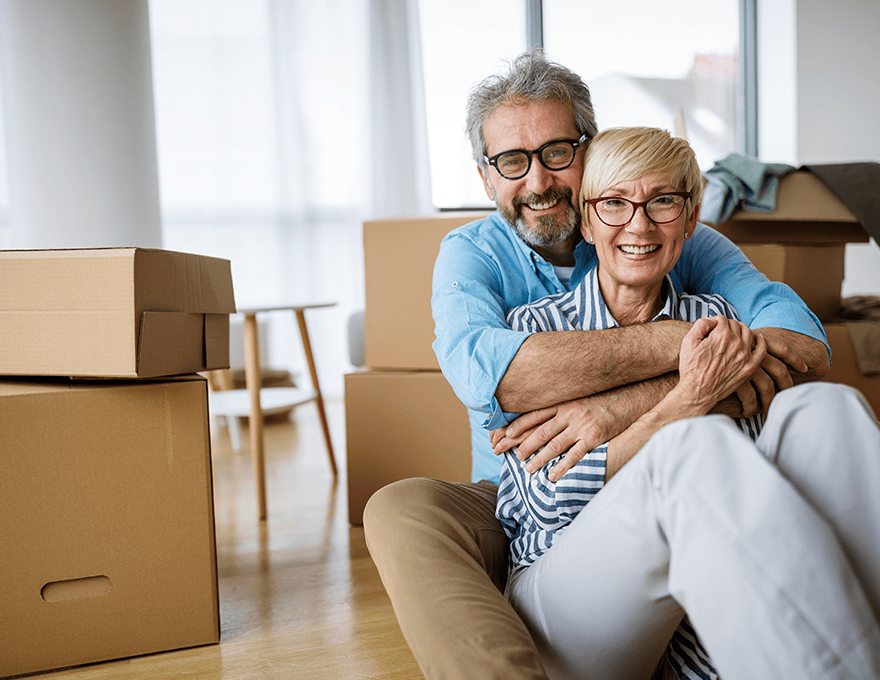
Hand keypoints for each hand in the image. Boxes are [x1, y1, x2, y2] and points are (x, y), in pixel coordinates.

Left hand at [491, 392, 628, 481]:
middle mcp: (570, 413)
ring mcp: (581, 425)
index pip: (535, 414)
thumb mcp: (580, 397)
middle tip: (512, 455)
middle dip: (523, 444)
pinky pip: (575, 454)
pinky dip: (562, 466)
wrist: (632, 396)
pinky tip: (552, 475)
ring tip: (528, 469)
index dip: (518, 425)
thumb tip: (548, 418)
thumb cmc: (604, 398)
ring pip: (554, 444)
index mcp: (564, 402)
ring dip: (539, 458)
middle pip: (540, 431)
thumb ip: (564, 407)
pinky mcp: (595, 437)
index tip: (505, 434)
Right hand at [676, 316, 766, 410]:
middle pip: (735, 324)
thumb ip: (701, 324)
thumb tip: (713, 320)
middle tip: (718, 334)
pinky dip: (761, 341)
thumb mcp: (688, 342)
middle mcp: (736, 343)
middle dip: (726, 326)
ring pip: (748, 332)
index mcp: (721, 336)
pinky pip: (762, 350)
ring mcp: (745, 356)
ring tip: (733, 335)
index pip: (722, 319)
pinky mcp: (750, 367)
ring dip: (741, 330)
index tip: (710, 329)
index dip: (714, 322)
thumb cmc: (691, 368)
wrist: (698, 392)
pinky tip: (757, 339)